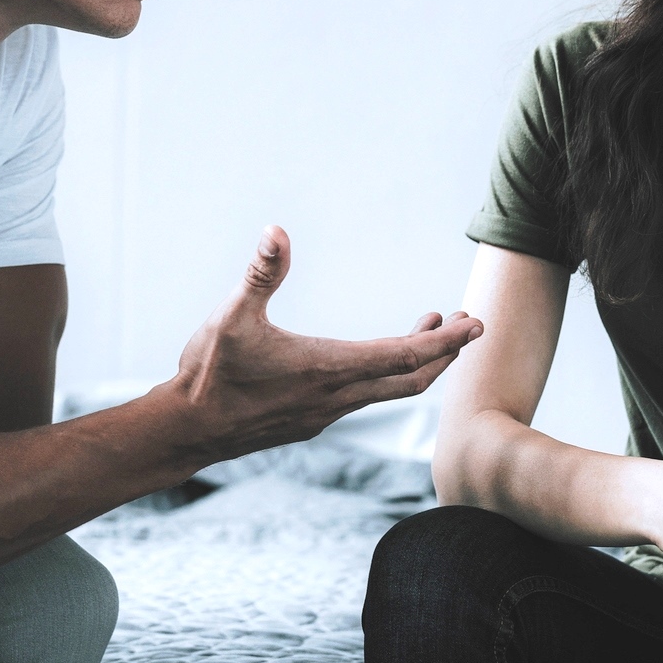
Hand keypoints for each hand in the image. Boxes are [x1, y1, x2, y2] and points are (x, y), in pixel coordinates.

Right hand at [168, 226, 481, 460]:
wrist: (186, 431)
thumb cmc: (208, 372)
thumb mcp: (231, 314)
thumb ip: (260, 273)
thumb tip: (277, 231)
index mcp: (328, 369)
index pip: (405, 357)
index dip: (447, 341)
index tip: (477, 323)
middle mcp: (336, 397)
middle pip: (411, 380)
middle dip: (445, 352)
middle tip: (468, 324)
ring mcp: (325, 414)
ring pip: (388, 390)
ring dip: (415, 362)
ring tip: (428, 328)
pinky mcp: (311, 421)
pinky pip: (364, 398)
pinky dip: (386, 375)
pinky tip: (371, 358)